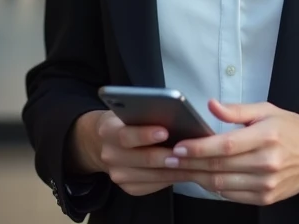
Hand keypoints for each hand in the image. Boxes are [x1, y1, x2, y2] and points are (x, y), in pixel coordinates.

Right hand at [73, 110, 187, 196]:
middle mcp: (110, 156)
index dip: (145, 135)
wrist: (104, 143)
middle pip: (142, 159)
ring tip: (195, 162)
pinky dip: (172, 178)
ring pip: (151, 175)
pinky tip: (187, 170)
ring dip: (175, 170)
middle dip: (166, 156)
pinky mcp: (128, 187)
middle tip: (187, 152)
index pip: (125, 135)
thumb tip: (174, 116)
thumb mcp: (129, 111)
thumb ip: (144, 113)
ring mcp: (118, 175)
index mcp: (108, 131)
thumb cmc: (126, 121)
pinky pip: (154, 185)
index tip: (165, 131)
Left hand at [165, 100, 298, 205]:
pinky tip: (202, 177)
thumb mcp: (267, 110)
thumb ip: (237, 110)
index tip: (179, 147)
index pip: (225, 145)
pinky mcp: (266, 198)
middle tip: (168, 159)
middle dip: (190, 164)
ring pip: (222, 185)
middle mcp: (267, 163)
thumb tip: (210, 105)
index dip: (199, 148)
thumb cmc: (291, 129)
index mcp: (267, 137)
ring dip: (197, 177)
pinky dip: (214, 188)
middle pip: (219, 167)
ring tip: (179, 169)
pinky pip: (232, 196)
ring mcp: (267, 184)